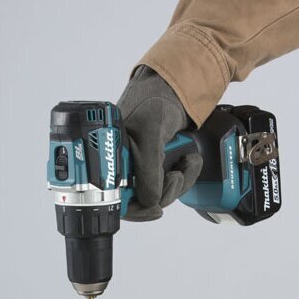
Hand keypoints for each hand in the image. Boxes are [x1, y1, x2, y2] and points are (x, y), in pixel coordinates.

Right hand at [117, 66, 202, 220]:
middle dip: (163, 193)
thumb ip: (148, 169)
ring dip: (178, 184)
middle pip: (141, 202)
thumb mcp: (150, 133)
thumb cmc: (153, 101)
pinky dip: (185, 177)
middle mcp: (123, 167)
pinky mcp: (159, 168)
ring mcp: (141, 169)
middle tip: (174, 177)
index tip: (153, 209)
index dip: (135, 209)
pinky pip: (171, 186)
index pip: (116, 199)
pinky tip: (189, 161)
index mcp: (109, 160)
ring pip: (159, 196)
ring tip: (185, 164)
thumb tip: (149, 200)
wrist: (176, 89)